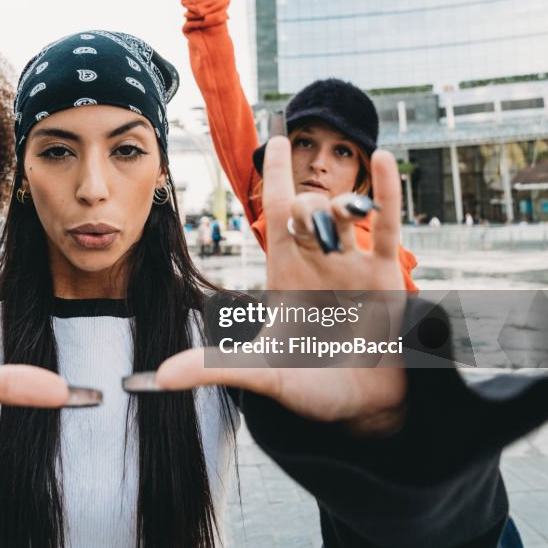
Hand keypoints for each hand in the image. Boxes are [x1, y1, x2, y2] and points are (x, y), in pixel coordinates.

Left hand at [153, 138, 407, 434]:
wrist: (364, 409)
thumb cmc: (311, 387)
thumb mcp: (262, 373)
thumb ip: (214, 368)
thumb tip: (160, 378)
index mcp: (286, 272)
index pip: (278, 211)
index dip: (276, 175)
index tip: (275, 138)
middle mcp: (318, 261)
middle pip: (307, 209)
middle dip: (305, 205)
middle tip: (309, 221)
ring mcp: (353, 265)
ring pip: (343, 213)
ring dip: (340, 205)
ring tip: (342, 212)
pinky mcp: (386, 276)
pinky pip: (387, 225)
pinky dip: (386, 192)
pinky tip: (383, 158)